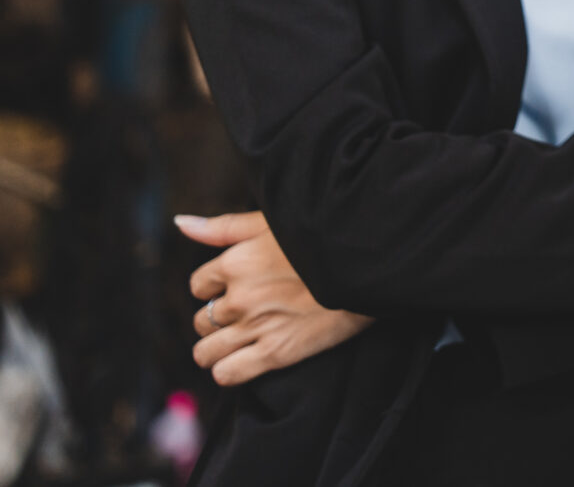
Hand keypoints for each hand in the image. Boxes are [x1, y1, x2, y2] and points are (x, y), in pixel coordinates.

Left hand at [178, 212, 372, 386]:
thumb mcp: (271, 223)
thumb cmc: (322, 238)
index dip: (217, 287)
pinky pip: (226, 374)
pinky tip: (246, 359)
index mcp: (235, 262)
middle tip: (248, 313)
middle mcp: (239, 298)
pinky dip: (230, 370)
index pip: (199, 285)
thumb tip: (180, 223)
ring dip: (218, 349)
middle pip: (202, 320)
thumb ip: (223, 227)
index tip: (241, 286)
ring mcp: (255, 327)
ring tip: (242, 341)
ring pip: (205, 352)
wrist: (369, 264)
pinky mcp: (276, 353)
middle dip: (219, 319)